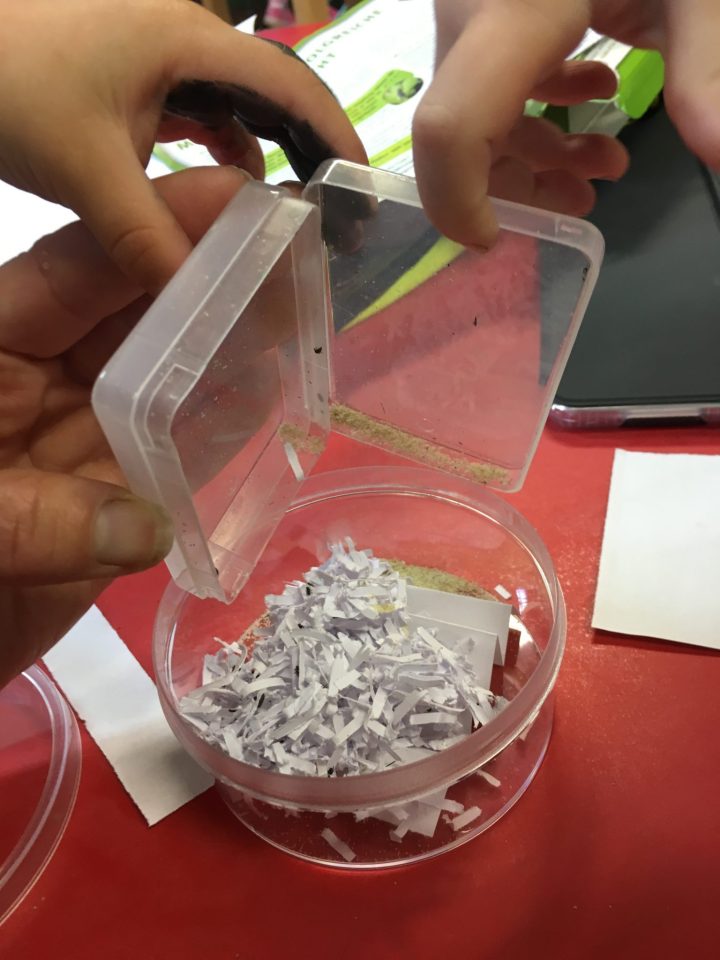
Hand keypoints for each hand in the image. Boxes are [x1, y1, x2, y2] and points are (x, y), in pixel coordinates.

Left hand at [0, 0, 365, 295]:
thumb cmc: (11, 85)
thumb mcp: (87, 170)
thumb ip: (149, 239)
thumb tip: (201, 304)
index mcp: (189, 42)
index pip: (292, 85)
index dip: (337, 138)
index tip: (364, 196)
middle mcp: (186, 38)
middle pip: (275, 94)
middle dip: (311, 152)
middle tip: (336, 218)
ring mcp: (157, 50)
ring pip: (237, 104)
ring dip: (267, 153)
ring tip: (291, 213)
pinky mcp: (133, 70)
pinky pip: (198, 109)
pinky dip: (220, 147)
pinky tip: (223, 186)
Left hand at [0, 166, 251, 688]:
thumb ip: (37, 526)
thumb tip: (149, 530)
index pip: (76, 275)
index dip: (152, 231)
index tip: (231, 198)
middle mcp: (42, 383)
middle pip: (134, 317)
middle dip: (207, 279)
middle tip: (291, 245)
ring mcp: (82, 441)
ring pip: (165, 381)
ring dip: (227, 349)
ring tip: (301, 311)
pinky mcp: (112, 502)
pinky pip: (175, 459)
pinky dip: (220, 433)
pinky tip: (273, 401)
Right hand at [413, 0, 719, 246]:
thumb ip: (707, 71)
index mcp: (511, 12)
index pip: (451, 130)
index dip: (458, 203)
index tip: (498, 238)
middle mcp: (473, 13)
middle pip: (464, 130)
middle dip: (524, 179)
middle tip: (594, 193)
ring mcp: (474, 7)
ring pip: (474, 108)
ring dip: (536, 149)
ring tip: (609, 160)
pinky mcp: (489, 2)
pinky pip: (488, 73)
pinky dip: (535, 104)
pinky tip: (593, 94)